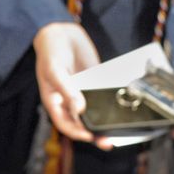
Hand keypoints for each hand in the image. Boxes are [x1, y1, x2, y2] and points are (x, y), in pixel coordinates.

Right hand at [32, 22, 108, 146]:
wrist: (61, 32)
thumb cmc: (51, 51)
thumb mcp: (55, 70)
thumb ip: (66, 90)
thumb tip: (79, 110)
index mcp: (55, 101)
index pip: (66, 124)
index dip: (78, 133)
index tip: (90, 137)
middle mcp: (69, 101)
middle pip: (82, 124)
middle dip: (95, 134)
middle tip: (110, 141)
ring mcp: (83, 93)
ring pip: (94, 113)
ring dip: (105, 122)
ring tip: (119, 130)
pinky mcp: (94, 84)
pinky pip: (103, 96)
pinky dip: (111, 103)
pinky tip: (123, 106)